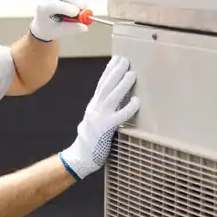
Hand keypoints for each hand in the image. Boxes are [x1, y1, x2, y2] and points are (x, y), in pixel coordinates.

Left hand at [29, 0, 89, 41]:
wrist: (44, 25)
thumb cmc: (49, 29)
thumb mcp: (59, 32)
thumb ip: (71, 29)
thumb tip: (84, 27)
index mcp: (43, 9)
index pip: (54, 5)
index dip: (66, 7)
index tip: (76, 13)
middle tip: (85, 8)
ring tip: (84, 8)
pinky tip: (82, 5)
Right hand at [59, 56, 140, 180]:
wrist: (80, 157)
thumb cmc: (90, 140)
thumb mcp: (94, 120)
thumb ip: (104, 109)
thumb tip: (118, 99)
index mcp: (93, 106)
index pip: (101, 84)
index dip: (109, 71)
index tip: (116, 59)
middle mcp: (95, 108)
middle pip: (106, 86)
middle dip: (115, 71)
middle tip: (125, 60)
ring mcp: (99, 117)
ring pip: (112, 97)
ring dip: (122, 85)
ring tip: (132, 74)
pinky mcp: (106, 128)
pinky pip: (120, 116)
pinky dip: (128, 108)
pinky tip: (136, 101)